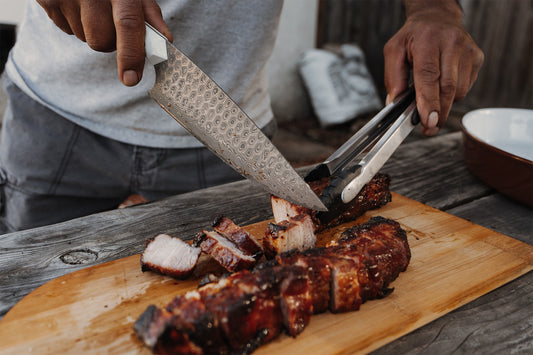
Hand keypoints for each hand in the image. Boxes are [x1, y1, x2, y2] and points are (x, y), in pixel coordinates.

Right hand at [36, 0, 172, 85]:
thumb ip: (150, 14)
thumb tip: (165, 40)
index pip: (127, 24)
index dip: (130, 55)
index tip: (130, 79)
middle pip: (102, 41)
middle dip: (111, 43)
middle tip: (111, 22)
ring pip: (85, 39)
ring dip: (93, 32)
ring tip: (93, 8)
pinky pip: (68, 30)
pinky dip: (76, 24)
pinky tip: (78, 5)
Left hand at [383, 0, 483, 135]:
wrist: (437, 18)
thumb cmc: (414, 37)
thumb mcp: (394, 51)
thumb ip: (393, 78)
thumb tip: (394, 103)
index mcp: (428, 40)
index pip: (429, 76)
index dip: (429, 101)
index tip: (428, 121)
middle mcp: (452, 43)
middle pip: (447, 87)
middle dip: (439, 112)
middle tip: (429, 128)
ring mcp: (468, 50)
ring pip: (459, 91)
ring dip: (445, 103)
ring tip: (431, 98)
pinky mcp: (477, 57)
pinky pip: (466, 87)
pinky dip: (453, 94)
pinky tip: (443, 85)